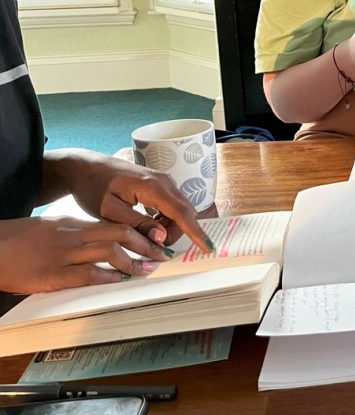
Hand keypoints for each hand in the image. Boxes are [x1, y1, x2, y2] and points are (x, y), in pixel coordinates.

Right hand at [0, 215, 178, 293]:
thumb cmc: (19, 239)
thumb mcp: (52, 227)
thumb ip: (77, 232)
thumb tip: (100, 239)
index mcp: (75, 224)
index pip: (116, 223)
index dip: (139, 232)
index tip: (155, 239)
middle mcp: (74, 235)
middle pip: (120, 234)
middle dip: (145, 244)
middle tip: (161, 255)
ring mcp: (65, 254)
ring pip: (109, 251)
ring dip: (133, 261)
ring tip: (147, 269)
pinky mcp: (54, 274)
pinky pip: (88, 273)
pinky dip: (107, 276)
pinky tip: (119, 280)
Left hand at [57, 151, 208, 251]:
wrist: (85, 167)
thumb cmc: (93, 187)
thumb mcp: (110, 211)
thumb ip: (137, 224)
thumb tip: (161, 237)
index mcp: (152, 187)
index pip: (181, 213)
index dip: (195, 232)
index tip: (208, 247)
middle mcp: (163, 181)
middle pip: (184, 212)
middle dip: (176, 233)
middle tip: (154, 247)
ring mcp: (163, 180)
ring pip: (180, 209)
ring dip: (171, 227)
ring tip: (147, 236)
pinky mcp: (160, 183)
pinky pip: (173, 204)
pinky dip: (167, 219)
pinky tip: (150, 225)